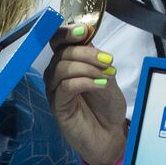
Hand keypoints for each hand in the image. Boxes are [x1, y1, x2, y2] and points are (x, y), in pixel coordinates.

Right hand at [44, 37, 126, 164]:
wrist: (110, 133)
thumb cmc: (107, 104)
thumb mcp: (107, 75)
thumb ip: (96, 57)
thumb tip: (89, 38)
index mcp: (68, 60)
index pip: (58, 40)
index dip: (68, 32)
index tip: (85, 31)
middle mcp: (57, 72)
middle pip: (62, 52)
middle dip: (86, 52)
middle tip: (108, 61)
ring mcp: (55, 89)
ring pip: (62, 67)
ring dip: (87, 68)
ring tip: (105, 76)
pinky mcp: (57, 105)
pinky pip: (65, 86)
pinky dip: (84, 82)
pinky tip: (99, 85)